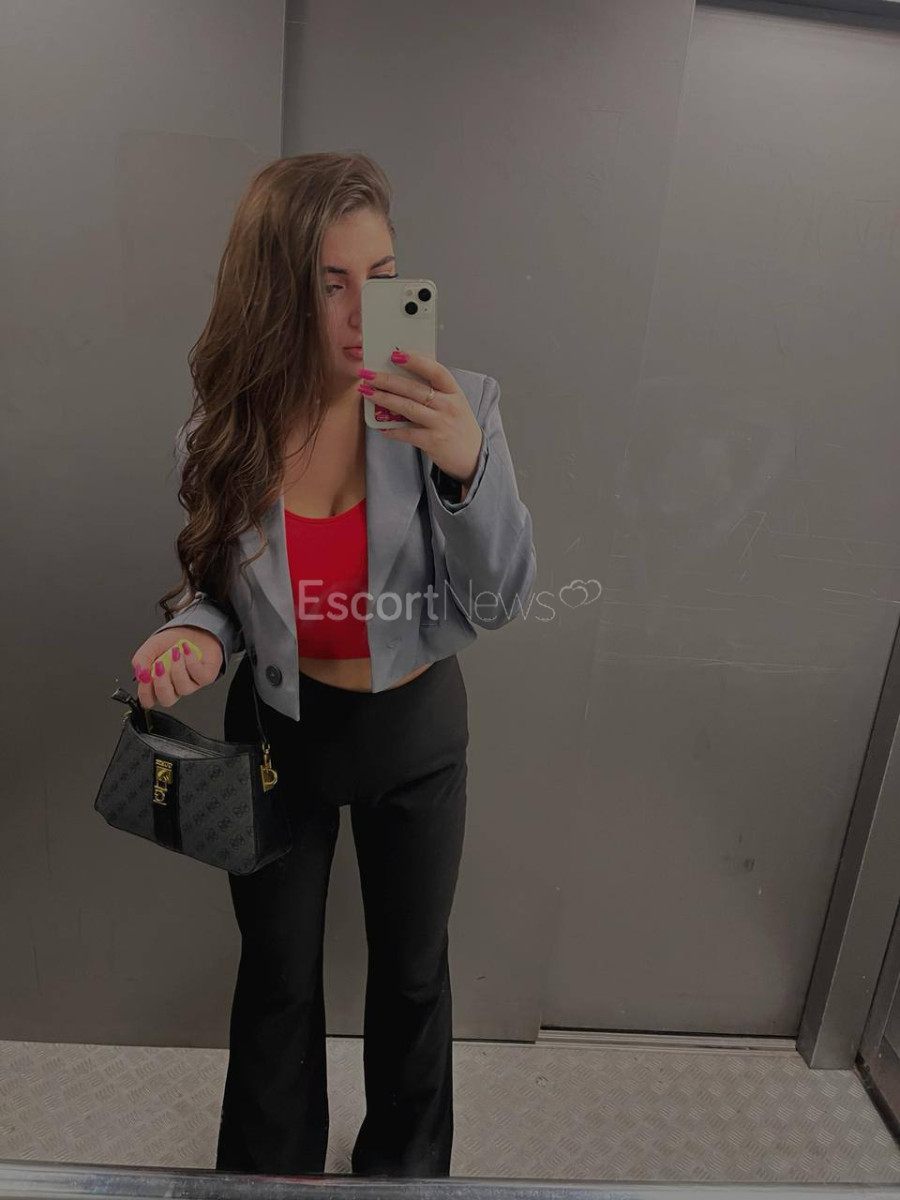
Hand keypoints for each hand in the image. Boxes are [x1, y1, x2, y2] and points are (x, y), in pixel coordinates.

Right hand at [131, 626, 223, 709]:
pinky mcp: (206, 677)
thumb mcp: (150, 646)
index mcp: (158, 683)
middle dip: (162, 684)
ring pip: (184, 688)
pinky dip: (191, 661)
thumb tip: (139, 673)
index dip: (145, 692)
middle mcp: (174, 687)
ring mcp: (191, 684)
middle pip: (166, 700)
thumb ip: (141, 659)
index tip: (144, 676)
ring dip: (177, 668)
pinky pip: (199, 676)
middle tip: (159, 665)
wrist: (193, 630)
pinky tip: (186, 650)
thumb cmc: (172, 641)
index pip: (148, 699)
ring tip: (175, 651)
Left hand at [360, 350, 483, 485]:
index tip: (396, 354)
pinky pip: (407, 433)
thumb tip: (402, 379)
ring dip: (384, 399)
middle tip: (368, 374)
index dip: (416, 361)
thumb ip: (434, 391)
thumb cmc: (459, 426)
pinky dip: (392, 429)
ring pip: (408, 408)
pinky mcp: (433, 442)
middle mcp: (449, 406)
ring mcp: (441, 424)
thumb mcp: (454, 403)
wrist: (473, 456)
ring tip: (367, 392)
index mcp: (454, 392)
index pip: (436, 371)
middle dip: (388, 380)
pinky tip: (381, 426)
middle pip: (414, 389)